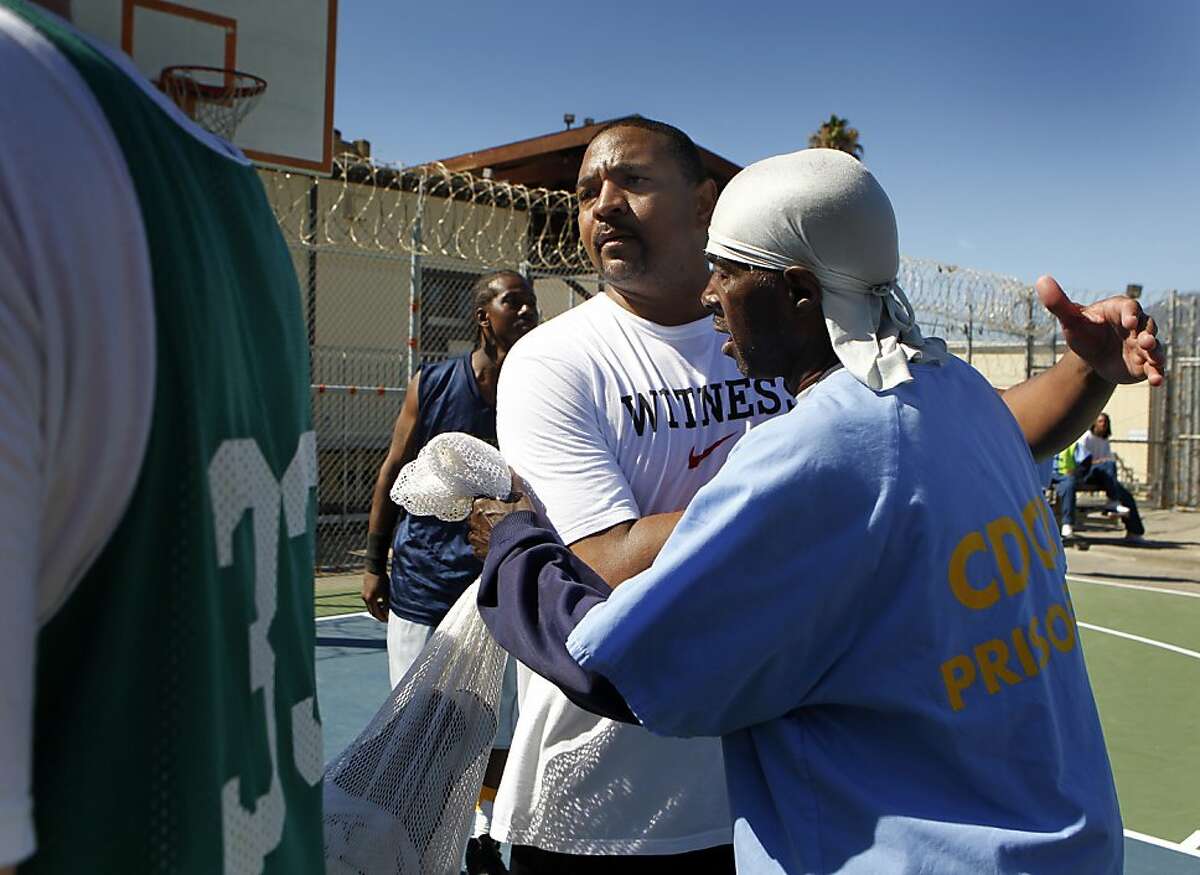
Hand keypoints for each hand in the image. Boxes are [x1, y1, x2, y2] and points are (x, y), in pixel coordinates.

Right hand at [361, 571, 389, 622]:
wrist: (375, 567)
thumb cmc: (382, 579)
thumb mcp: (386, 593)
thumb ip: (387, 604)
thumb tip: (389, 613)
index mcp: (370, 599)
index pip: (376, 613)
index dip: (383, 618)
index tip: (389, 620)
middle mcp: (365, 598)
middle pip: (372, 612)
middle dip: (379, 616)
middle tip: (386, 618)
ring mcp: (364, 595)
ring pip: (370, 607)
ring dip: (377, 610)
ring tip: (385, 611)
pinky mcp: (364, 591)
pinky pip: (369, 602)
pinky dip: (375, 604)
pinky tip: (382, 602)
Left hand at [468, 489, 533, 560]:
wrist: (519, 545)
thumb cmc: (519, 520)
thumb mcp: (520, 498)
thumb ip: (514, 482)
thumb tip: (510, 468)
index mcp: (480, 505)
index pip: (478, 500)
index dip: (486, 502)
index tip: (493, 504)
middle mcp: (473, 520)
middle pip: (474, 515)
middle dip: (483, 516)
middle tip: (497, 519)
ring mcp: (474, 537)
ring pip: (475, 531)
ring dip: (483, 531)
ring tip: (496, 533)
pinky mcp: (478, 551)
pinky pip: (478, 546)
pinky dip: (484, 544)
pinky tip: (494, 543)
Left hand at [1037, 275, 1164, 385]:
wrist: (1091, 357)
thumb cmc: (1083, 332)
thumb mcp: (1070, 319)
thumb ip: (1058, 302)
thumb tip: (1041, 280)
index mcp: (1120, 310)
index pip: (1130, 307)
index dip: (1131, 314)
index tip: (1128, 322)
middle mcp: (1136, 326)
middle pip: (1148, 326)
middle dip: (1148, 334)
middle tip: (1145, 342)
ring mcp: (1143, 344)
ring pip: (1155, 347)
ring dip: (1157, 353)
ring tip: (1154, 360)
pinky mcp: (1145, 362)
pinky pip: (1154, 367)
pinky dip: (1157, 373)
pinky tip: (1156, 381)